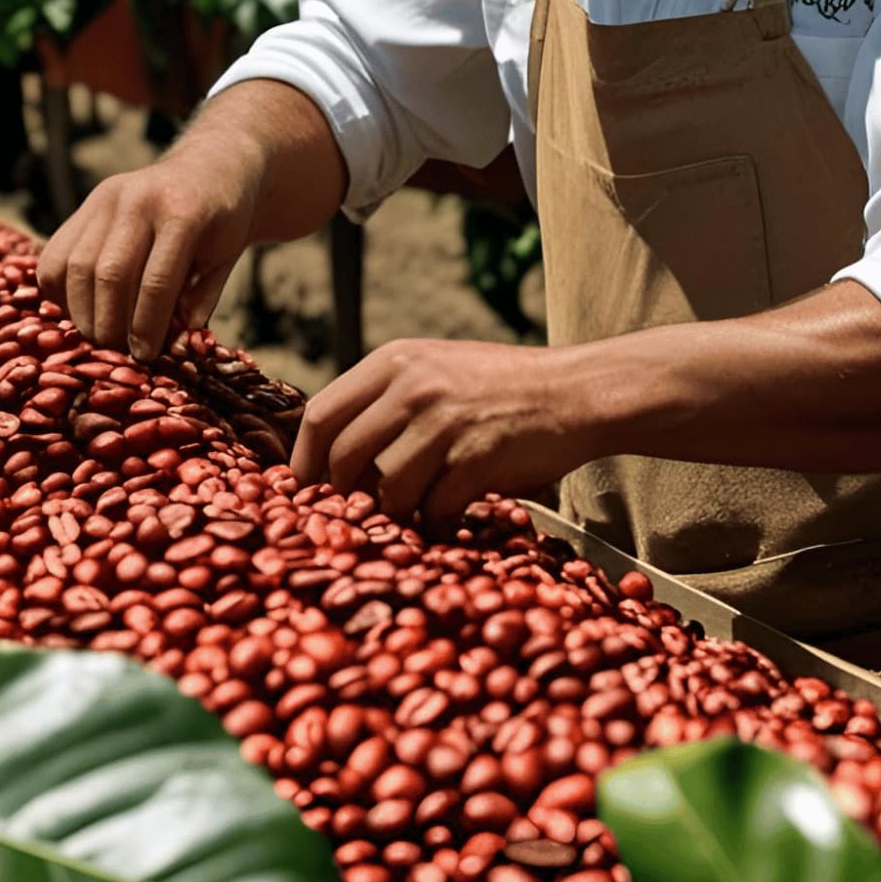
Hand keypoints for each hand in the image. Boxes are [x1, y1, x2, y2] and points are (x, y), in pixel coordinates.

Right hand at [36, 152, 257, 359]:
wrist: (210, 167)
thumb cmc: (222, 220)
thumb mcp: (225, 258)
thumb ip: (200, 300)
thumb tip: (172, 349)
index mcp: (184, 210)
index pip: (157, 280)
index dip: (148, 326)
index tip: (146, 356)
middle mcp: (139, 198)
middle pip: (109, 274)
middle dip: (111, 325)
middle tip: (120, 353)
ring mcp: (106, 198)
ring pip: (76, 266)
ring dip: (83, 313)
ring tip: (101, 337)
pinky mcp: (86, 204)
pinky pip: (55, 256)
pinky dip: (61, 292)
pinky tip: (82, 310)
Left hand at [289, 339, 600, 525]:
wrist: (575, 391)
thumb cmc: (501, 388)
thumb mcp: (435, 370)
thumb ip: (387, 401)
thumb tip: (330, 456)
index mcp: (396, 360)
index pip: (321, 414)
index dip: (305, 462)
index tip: (307, 491)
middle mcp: (414, 385)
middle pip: (343, 458)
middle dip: (346, 496)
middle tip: (361, 514)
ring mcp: (445, 421)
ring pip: (387, 489)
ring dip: (399, 512)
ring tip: (422, 506)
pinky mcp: (476, 457)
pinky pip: (432, 508)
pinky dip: (438, 520)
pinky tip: (455, 509)